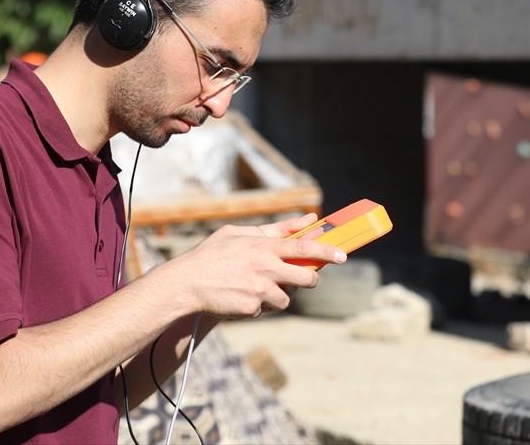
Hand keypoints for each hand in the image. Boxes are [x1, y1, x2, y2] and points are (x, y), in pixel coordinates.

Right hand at [155, 213, 345, 319]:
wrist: (187, 283)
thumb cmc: (212, 254)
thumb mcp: (239, 233)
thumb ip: (273, 228)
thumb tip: (305, 219)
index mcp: (264, 246)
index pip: (304, 247)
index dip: (326, 251)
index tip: (343, 255)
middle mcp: (266, 268)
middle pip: (305, 278)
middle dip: (309, 279)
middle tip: (304, 278)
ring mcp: (260, 290)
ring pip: (286, 298)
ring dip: (277, 295)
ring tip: (255, 287)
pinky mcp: (252, 309)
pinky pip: (265, 310)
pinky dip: (258, 306)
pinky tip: (241, 297)